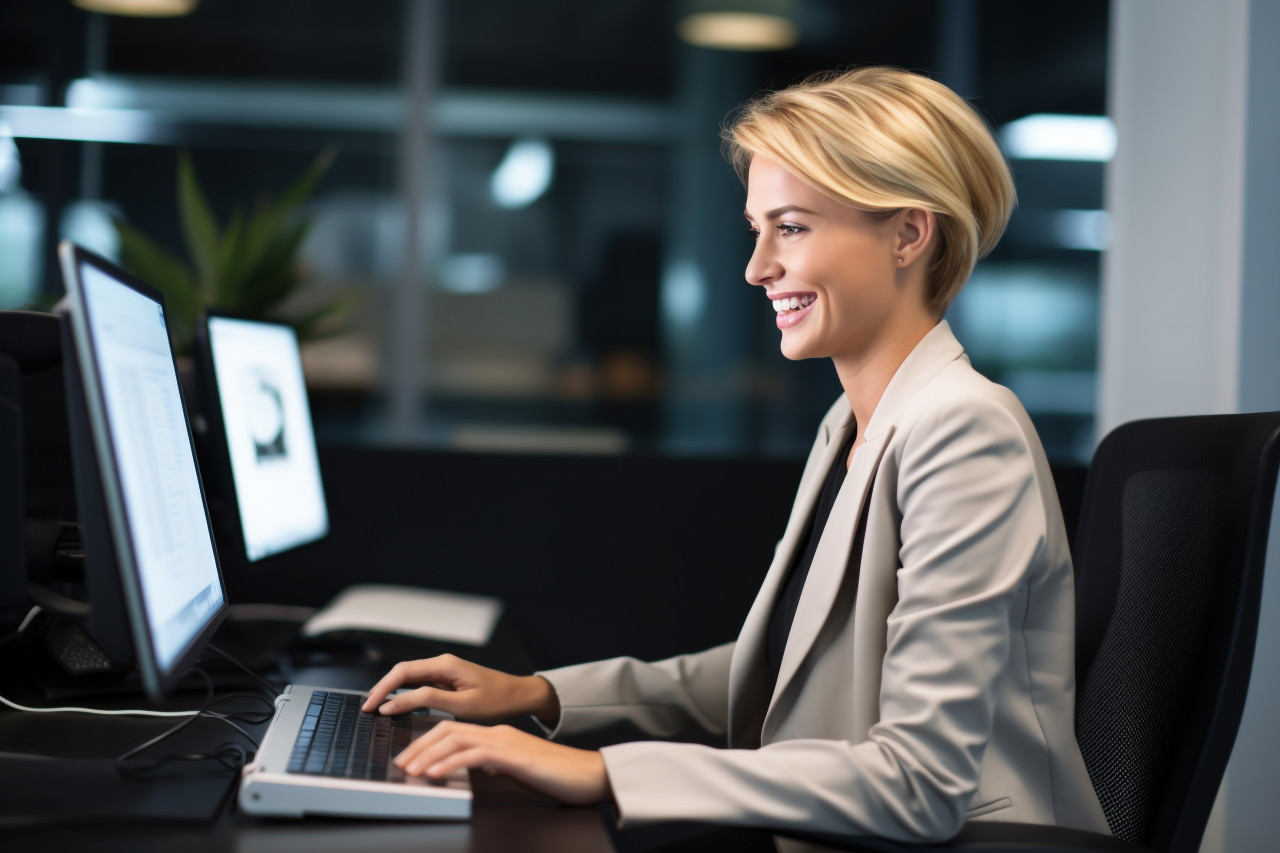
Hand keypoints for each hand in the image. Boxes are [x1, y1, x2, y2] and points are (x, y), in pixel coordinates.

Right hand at [361, 654, 559, 725]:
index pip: (403, 672)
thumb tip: (397, 701)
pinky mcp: (446, 680)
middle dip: (382, 689)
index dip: (383, 690)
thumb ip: (429, 700)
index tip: (371, 708)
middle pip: (402, 672)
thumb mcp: (462, 705)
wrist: (518, 695)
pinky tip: (396, 706)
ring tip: (375, 709)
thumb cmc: (496, 701)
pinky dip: (404, 694)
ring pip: (409, 678)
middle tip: (367, 710)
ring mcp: (443, 670)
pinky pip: (419, 684)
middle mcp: (441, 663)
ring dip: (391, 691)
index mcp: (445, 664)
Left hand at [397, 721, 610, 806]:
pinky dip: (450, 763)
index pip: (454, 731)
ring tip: (412, 770)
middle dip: (420, 746)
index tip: (411, 759)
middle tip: (402, 764)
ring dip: (429, 754)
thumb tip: (483, 768)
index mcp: (498, 735)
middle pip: (448, 730)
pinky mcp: (513, 755)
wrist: (588, 774)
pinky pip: (474, 755)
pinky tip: (436, 773)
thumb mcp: (520, 768)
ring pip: (456, 739)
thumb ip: (500, 764)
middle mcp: (498, 733)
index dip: (428, 743)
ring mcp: (505, 741)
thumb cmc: (558, 774)